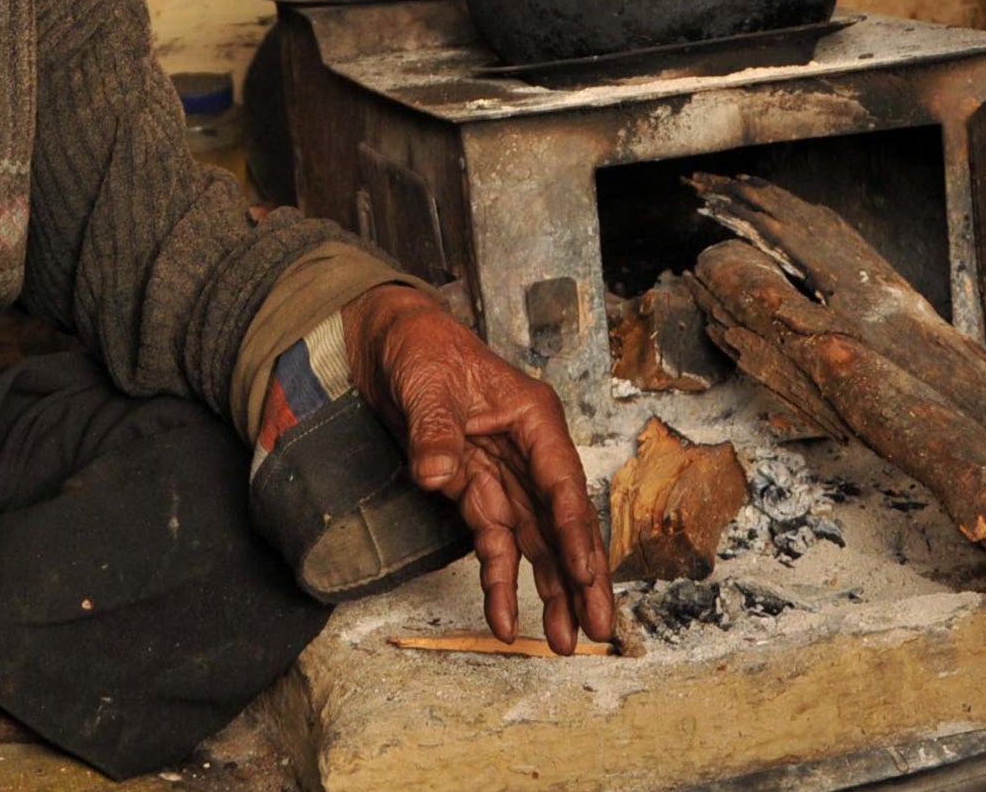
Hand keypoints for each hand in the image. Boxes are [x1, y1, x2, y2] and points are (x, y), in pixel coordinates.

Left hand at [344, 284, 612, 653]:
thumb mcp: (425, 382)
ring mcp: (504, 475)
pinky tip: (503, 617)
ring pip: (536, 543)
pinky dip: (498, 579)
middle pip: (561, 523)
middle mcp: (529, 452)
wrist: (388, 342)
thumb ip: (434, 430)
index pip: (562, 485)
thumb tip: (436, 475)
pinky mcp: (475, 491)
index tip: (585, 579)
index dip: (575, 536)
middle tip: (598, 632)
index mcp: (533, 419)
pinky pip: (493, 542)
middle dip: (580, 580)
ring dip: (549, 591)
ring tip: (563, 642)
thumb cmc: (421, 348)